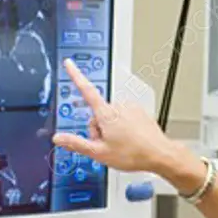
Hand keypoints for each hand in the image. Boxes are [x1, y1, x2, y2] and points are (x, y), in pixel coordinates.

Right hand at [51, 59, 178, 173]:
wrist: (159, 154)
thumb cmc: (133, 153)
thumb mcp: (99, 153)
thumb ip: (76, 143)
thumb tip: (59, 138)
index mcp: (106, 114)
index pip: (86, 90)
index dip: (75, 75)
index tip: (69, 64)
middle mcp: (118, 106)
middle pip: (97, 114)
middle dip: (98, 129)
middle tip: (107, 145)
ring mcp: (130, 108)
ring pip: (111, 117)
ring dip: (110, 129)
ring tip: (120, 145)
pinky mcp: (139, 112)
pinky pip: (124, 117)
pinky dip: (123, 127)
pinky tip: (129, 140)